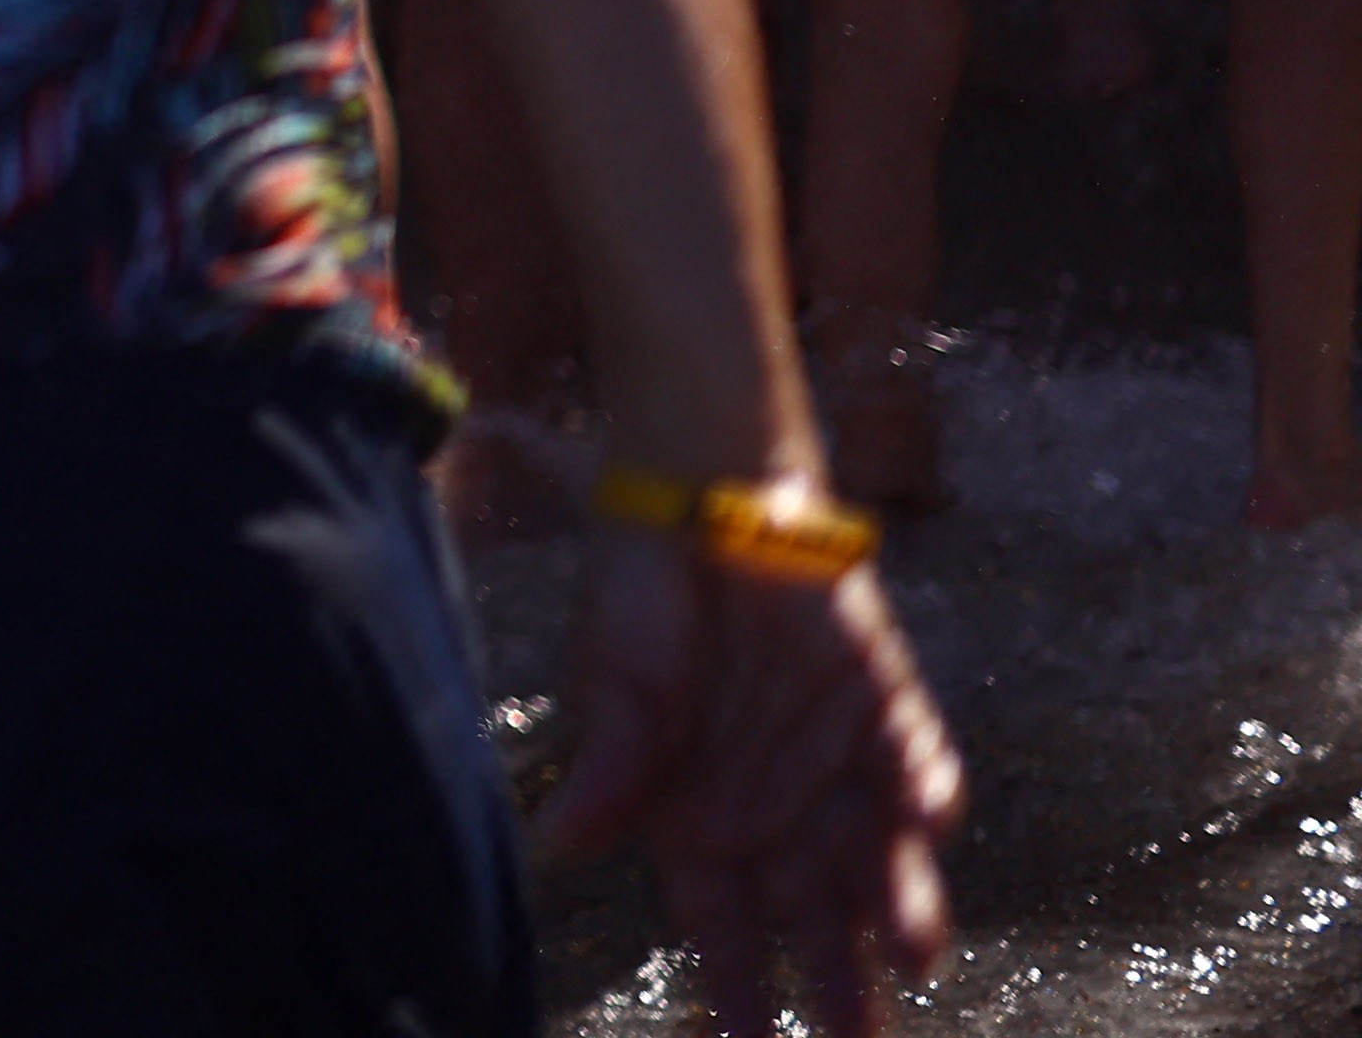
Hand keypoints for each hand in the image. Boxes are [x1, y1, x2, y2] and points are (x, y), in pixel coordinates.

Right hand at [545, 528, 959, 1034]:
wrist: (701, 501)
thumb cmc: (639, 601)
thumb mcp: (615, 688)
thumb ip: (612, 770)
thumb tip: (561, 845)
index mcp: (700, 823)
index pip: (725, 935)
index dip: (742, 997)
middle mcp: (776, 814)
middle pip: (817, 927)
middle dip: (842, 995)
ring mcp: (838, 769)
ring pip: (881, 869)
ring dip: (900, 913)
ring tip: (913, 956)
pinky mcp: (888, 714)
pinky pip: (920, 772)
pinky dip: (927, 797)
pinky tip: (925, 819)